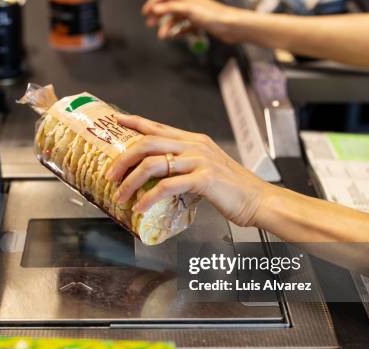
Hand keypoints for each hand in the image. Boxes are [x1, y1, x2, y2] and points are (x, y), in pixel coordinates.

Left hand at [106, 114, 276, 227]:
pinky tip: (141, 207)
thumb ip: (184, 170)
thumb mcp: (205, 171)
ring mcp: (199, 160)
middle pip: (148, 143)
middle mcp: (194, 146)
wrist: (258, 200)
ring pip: (153, 164)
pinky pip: (166, 186)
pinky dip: (149, 198)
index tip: (116, 120)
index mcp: (194, 141)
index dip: (135, 122)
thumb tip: (160, 182)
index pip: (158, 127)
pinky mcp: (203, 179)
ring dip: (131, 181)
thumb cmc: (232, 189)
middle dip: (124, 159)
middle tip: (110, 174)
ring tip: (120, 196)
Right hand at [142, 0, 249, 41]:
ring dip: (168, 26)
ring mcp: (195, 13)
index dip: (155, 3)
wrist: (231, 27)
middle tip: (150, 24)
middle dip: (159, 16)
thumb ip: (172, 8)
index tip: (146, 12)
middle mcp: (191, 2)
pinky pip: (184, 27)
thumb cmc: (215, 16)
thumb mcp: (190, 10)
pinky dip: (178, 31)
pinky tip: (173, 36)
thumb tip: (156, 9)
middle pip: (170, 7)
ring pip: (177, 18)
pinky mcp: (199, 23)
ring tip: (162, 35)